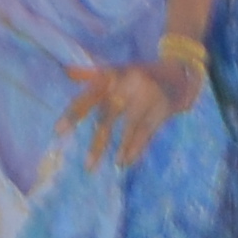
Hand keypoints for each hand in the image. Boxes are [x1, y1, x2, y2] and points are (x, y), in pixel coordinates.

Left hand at [57, 52, 198, 168]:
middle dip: (99, 141)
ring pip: (129, 127)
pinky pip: (147, 132)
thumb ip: (91, 74)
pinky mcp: (164, 109)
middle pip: (109, 114)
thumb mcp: (116, 71)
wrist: (179, 73)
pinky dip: (136, 148)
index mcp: (113, 74)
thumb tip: (67, 72)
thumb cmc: (138, 75)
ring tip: (110, 166)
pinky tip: (126, 161)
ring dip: (120, 148)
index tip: (58, 132)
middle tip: (88, 165)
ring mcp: (148, 96)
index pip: (90, 95)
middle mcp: (129, 83)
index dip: (74, 113)